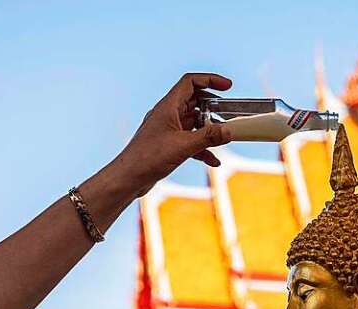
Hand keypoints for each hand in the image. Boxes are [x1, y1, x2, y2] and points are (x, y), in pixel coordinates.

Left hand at [112, 72, 232, 196]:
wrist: (128, 179)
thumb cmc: (148, 158)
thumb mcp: (183, 146)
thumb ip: (208, 138)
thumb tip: (228, 131)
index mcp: (168, 107)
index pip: (190, 82)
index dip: (210, 80)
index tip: (227, 86)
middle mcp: (167, 115)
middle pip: (194, 101)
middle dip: (213, 108)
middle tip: (227, 115)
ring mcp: (167, 130)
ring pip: (193, 123)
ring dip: (209, 130)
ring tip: (223, 138)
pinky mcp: (167, 145)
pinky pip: (189, 141)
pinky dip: (202, 148)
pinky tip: (213, 160)